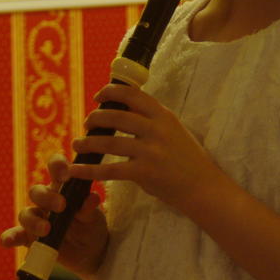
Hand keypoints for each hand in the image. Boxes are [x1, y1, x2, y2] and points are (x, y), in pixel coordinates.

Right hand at [0, 153, 108, 279]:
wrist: (91, 253)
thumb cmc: (91, 227)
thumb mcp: (93, 218)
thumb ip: (89, 209)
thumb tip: (92, 197)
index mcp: (63, 188)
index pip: (56, 168)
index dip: (57, 165)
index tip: (65, 174)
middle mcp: (46, 201)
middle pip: (36, 191)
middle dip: (47, 197)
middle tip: (62, 206)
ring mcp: (36, 219)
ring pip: (26, 213)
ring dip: (34, 220)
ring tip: (46, 229)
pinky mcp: (30, 238)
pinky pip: (15, 235)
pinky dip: (9, 237)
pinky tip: (8, 241)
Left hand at [67, 84, 225, 214]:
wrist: (204, 187)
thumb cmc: (188, 159)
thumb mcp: (174, 131)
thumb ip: (152, 120)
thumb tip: (123, 110)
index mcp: (164, 116)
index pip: (133, 95)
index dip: (111, 92)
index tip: (98, 96)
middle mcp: (157, 130)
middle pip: (116, 117)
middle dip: (95, 119)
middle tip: (86, 123)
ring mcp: (151, 152)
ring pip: (109, 143)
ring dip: (88, 143)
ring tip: (76, 144)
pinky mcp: (144, 173)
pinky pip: (109, 170)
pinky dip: (89, 170)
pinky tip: (76, 170)